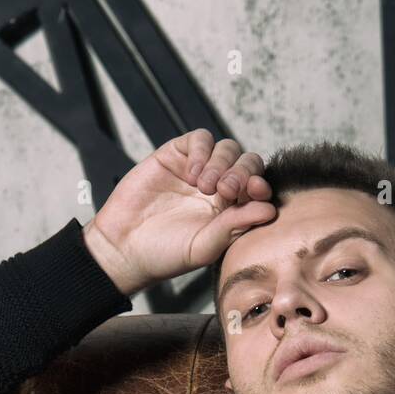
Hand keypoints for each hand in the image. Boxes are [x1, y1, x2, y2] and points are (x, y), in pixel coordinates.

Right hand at [82, 129, 276, 294]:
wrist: (124, 246)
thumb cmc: (165, 254)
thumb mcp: (205, 246)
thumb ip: (236, 226)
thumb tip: (270, 210)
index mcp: (231, 211)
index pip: (258, 188)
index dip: (261, 185)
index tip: (257, 191)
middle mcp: (219, 188)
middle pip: (247, 163)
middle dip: (242, 172)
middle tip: (226, 191)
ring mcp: (198, 170)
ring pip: (227, 148)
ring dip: (222, 163)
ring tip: (203, 186)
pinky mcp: (175, 155)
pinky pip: (200, 139)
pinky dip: (202, 151)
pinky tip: (192, 173)